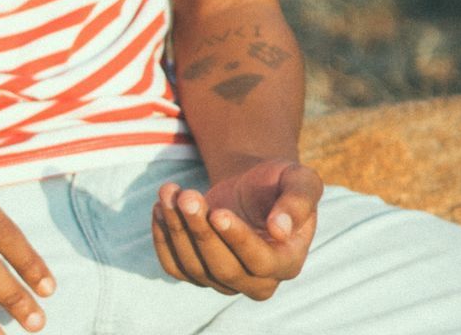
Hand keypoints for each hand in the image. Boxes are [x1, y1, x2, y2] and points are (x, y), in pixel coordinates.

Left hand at [150, 158, 322, 299]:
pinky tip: (160, 207)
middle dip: (200, 231)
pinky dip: (163, 239)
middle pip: (223, 268)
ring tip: (169, 191)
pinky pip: (175, 266)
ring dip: (177, 229)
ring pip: (195, 268)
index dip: (237, 239)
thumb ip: (298, 201)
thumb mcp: (300, 180)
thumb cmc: (281, 181)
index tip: (217, 212)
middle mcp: (257, 281)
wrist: (255, 184)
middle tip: (186, 195)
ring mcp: (225, 280)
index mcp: (287, 261)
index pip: (260, 262)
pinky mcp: (199, 272)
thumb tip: (281, 230)